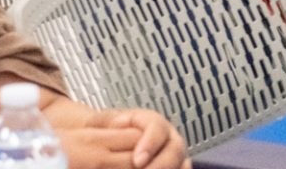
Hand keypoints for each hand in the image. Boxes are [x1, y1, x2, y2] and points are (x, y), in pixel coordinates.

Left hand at [58, 108, 188, 168]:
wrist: (109, 138)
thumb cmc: (105, 131)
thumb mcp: (103, 124)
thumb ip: (107, 125)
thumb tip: (115, 130)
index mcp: (150, 121)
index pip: (156, 127)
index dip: (150, 144)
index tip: (137, 161)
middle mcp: (167, 135)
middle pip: (175, 148)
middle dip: (161, 164)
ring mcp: (174, 152)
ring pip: (182, 162)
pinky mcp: (175, 164)